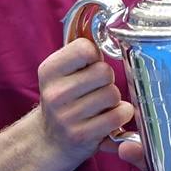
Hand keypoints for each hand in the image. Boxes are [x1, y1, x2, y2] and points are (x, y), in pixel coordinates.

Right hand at [37, 38, 132, 163]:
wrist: (50, 140)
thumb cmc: (65, 99)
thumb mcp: (63, 73)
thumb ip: (82, 54)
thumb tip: (113, 30)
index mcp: (49, 70)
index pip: (86, 48)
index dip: (96, 57)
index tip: (90, 67)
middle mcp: (55, 93)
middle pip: (104, 72)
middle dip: (107, 80)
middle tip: (98, 89)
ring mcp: (67, 116)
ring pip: (113, 94)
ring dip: (114, 99)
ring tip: (101, 105)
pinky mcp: (82, 136)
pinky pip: (118, 115)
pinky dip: (121, 115)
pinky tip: (108, 118)